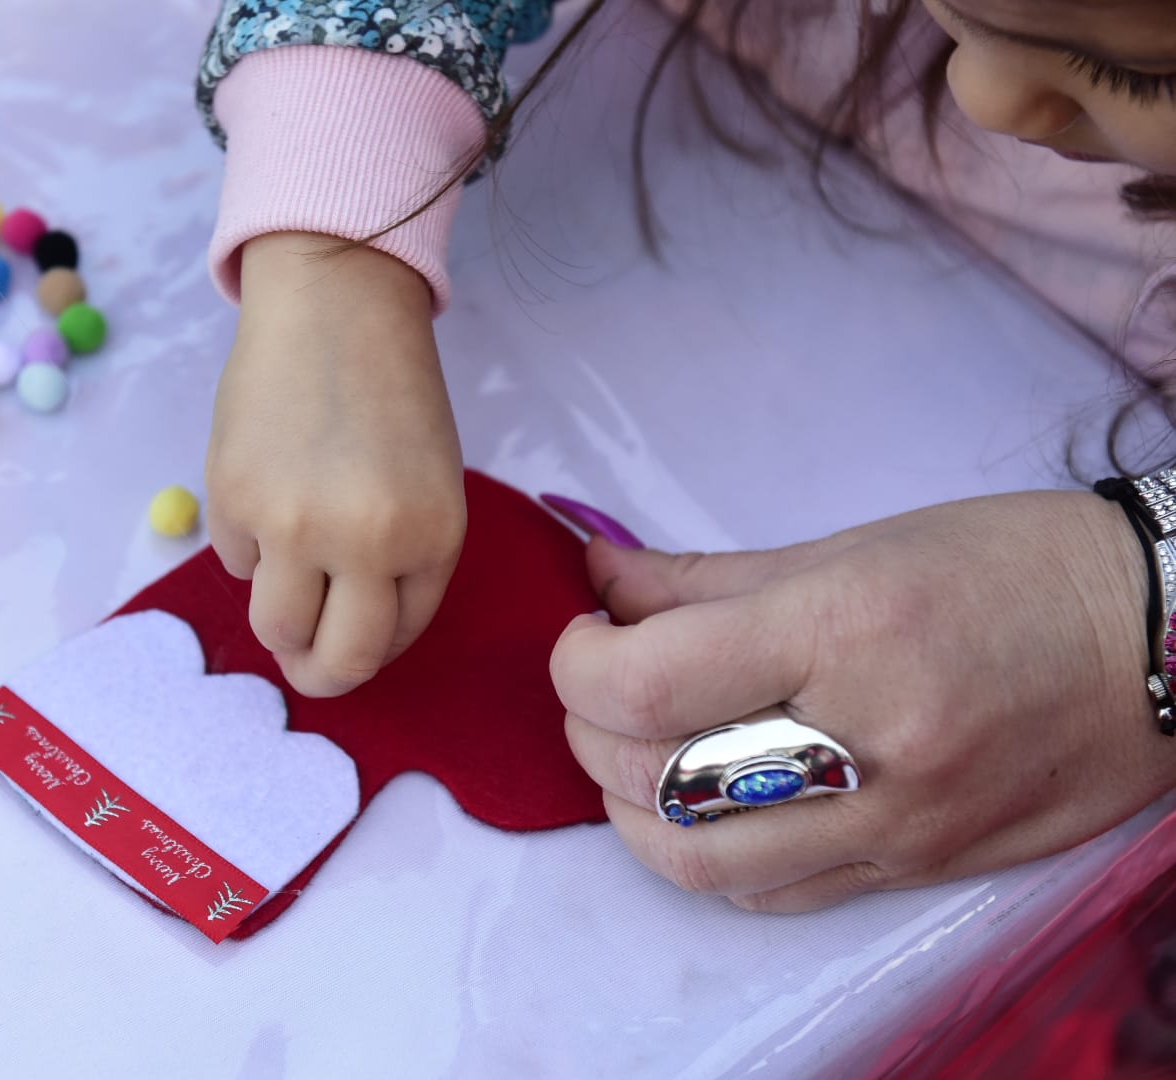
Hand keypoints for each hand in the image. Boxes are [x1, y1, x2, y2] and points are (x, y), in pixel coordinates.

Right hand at [206, 232, 465, 697]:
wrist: (334, 305)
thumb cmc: (392, 395)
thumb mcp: (430, 486)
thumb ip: (402, 561)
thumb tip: (347, 635)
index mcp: (430, 538)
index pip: (397, 638)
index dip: (372, 647)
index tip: (354, 641)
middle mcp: (365, 542)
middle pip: (335, 662)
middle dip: (321, 673)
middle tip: (308, 663)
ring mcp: (293, 525)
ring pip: (276, 629)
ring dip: (280, 617)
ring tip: (285, 570)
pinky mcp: (233, 500)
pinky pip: (236, 563)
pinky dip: (249, 545)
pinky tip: (267, 488)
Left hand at [550, 491, 1175, 910]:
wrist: (1165, 642)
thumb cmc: (1011, 566)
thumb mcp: (854, 544)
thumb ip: (705, 577)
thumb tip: (598, 580)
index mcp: (849, 628)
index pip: (650, 682)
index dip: (578, 664)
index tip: (582, 637)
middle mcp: (869, 740)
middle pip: (656, 778)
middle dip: (588, 729)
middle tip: (598, 685)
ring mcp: (897, 824)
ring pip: (696, 861)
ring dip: (628, 807)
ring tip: (633, 750)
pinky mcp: (917, 871)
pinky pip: (770, 894)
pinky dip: (706, 856)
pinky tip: (706, 805)